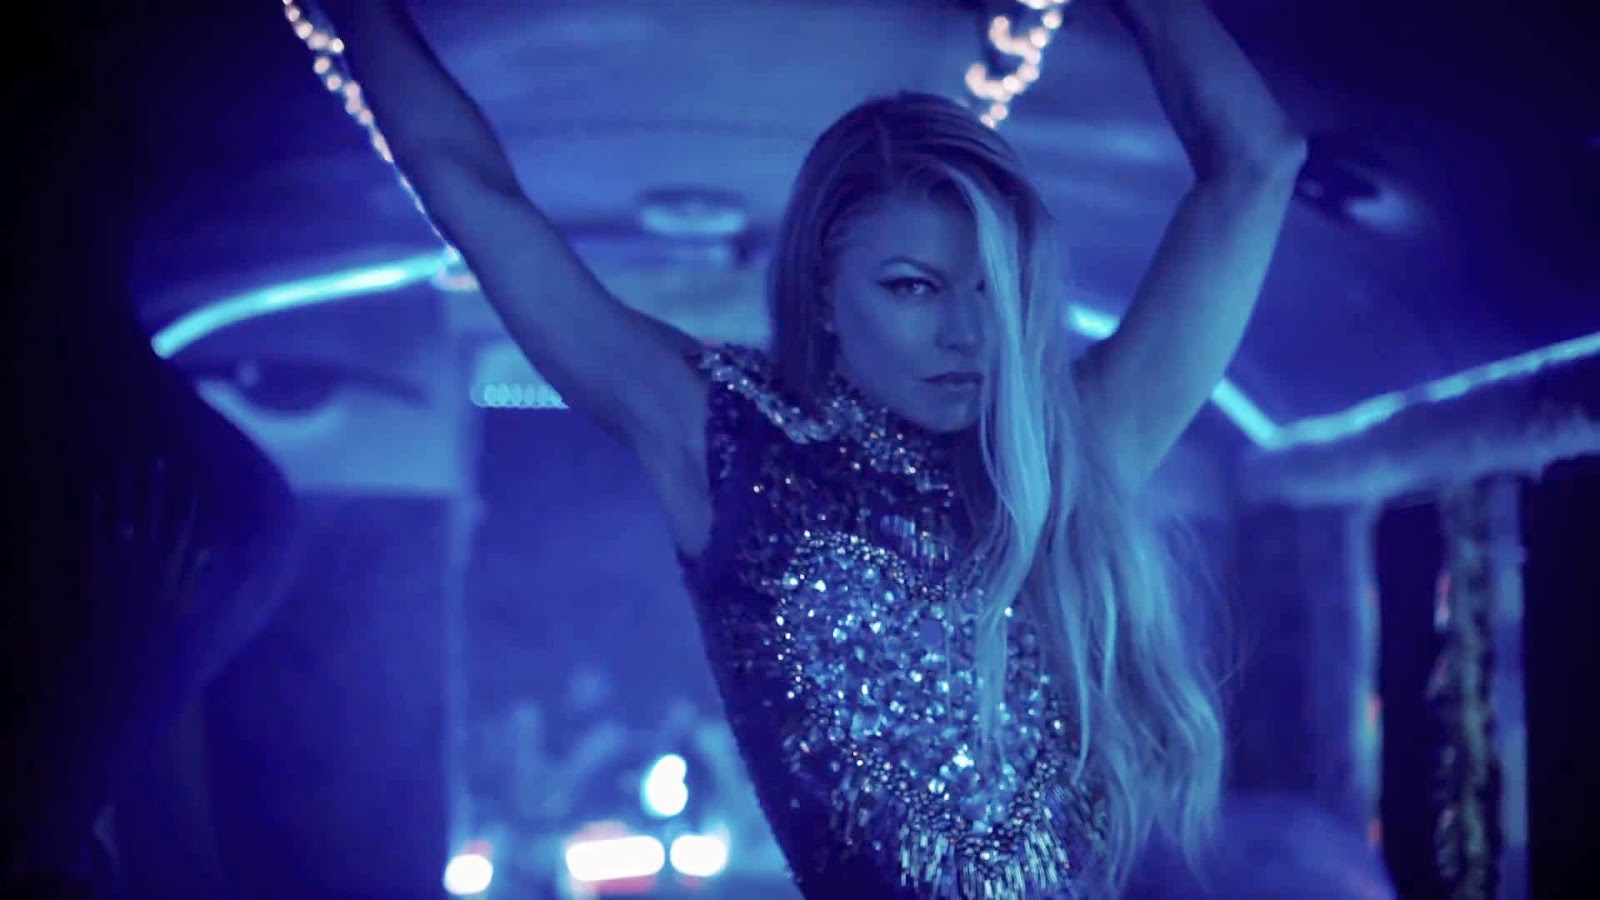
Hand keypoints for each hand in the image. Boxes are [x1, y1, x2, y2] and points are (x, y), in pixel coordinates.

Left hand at [83, 457, 210, 652]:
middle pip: (152, 509)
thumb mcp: (188, 603)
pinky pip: (96, 531)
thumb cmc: (161, 629)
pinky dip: (97, 512)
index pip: (182, 522)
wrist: (122, 646)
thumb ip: (197, 575)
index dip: (186, 500)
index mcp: (171, 560)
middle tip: (157, 459)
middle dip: (155, 483)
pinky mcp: (96, 562)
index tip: (191, 480)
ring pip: (123, 513)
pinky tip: (98, 493)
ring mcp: (119, 554)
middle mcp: (146, 551)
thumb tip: (208, 551)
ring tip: (126, 466)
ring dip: (125, 489)